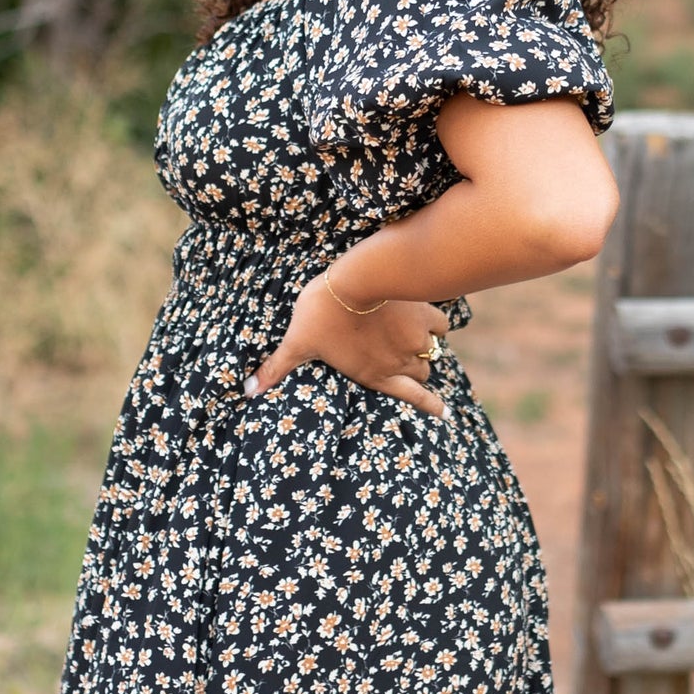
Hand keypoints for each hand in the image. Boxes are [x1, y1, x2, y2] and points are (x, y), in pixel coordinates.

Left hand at [245, 273, 449, 417]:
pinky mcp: (425, 315)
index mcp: (374, 374)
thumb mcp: (297, 342)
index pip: (411, 397)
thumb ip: (276, 367)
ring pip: (431, 352)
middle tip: (405, 358)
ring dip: (425, 348)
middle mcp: (399, 362)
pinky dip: (436, 323)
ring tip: (415, 337)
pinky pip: (442, 326)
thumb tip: (248, 391)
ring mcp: (416, 340)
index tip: (445, 413)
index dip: (430, 407)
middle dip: (416, 369)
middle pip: (422, 373)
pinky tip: (426, 315)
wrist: (355, 281)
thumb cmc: (321, 313)